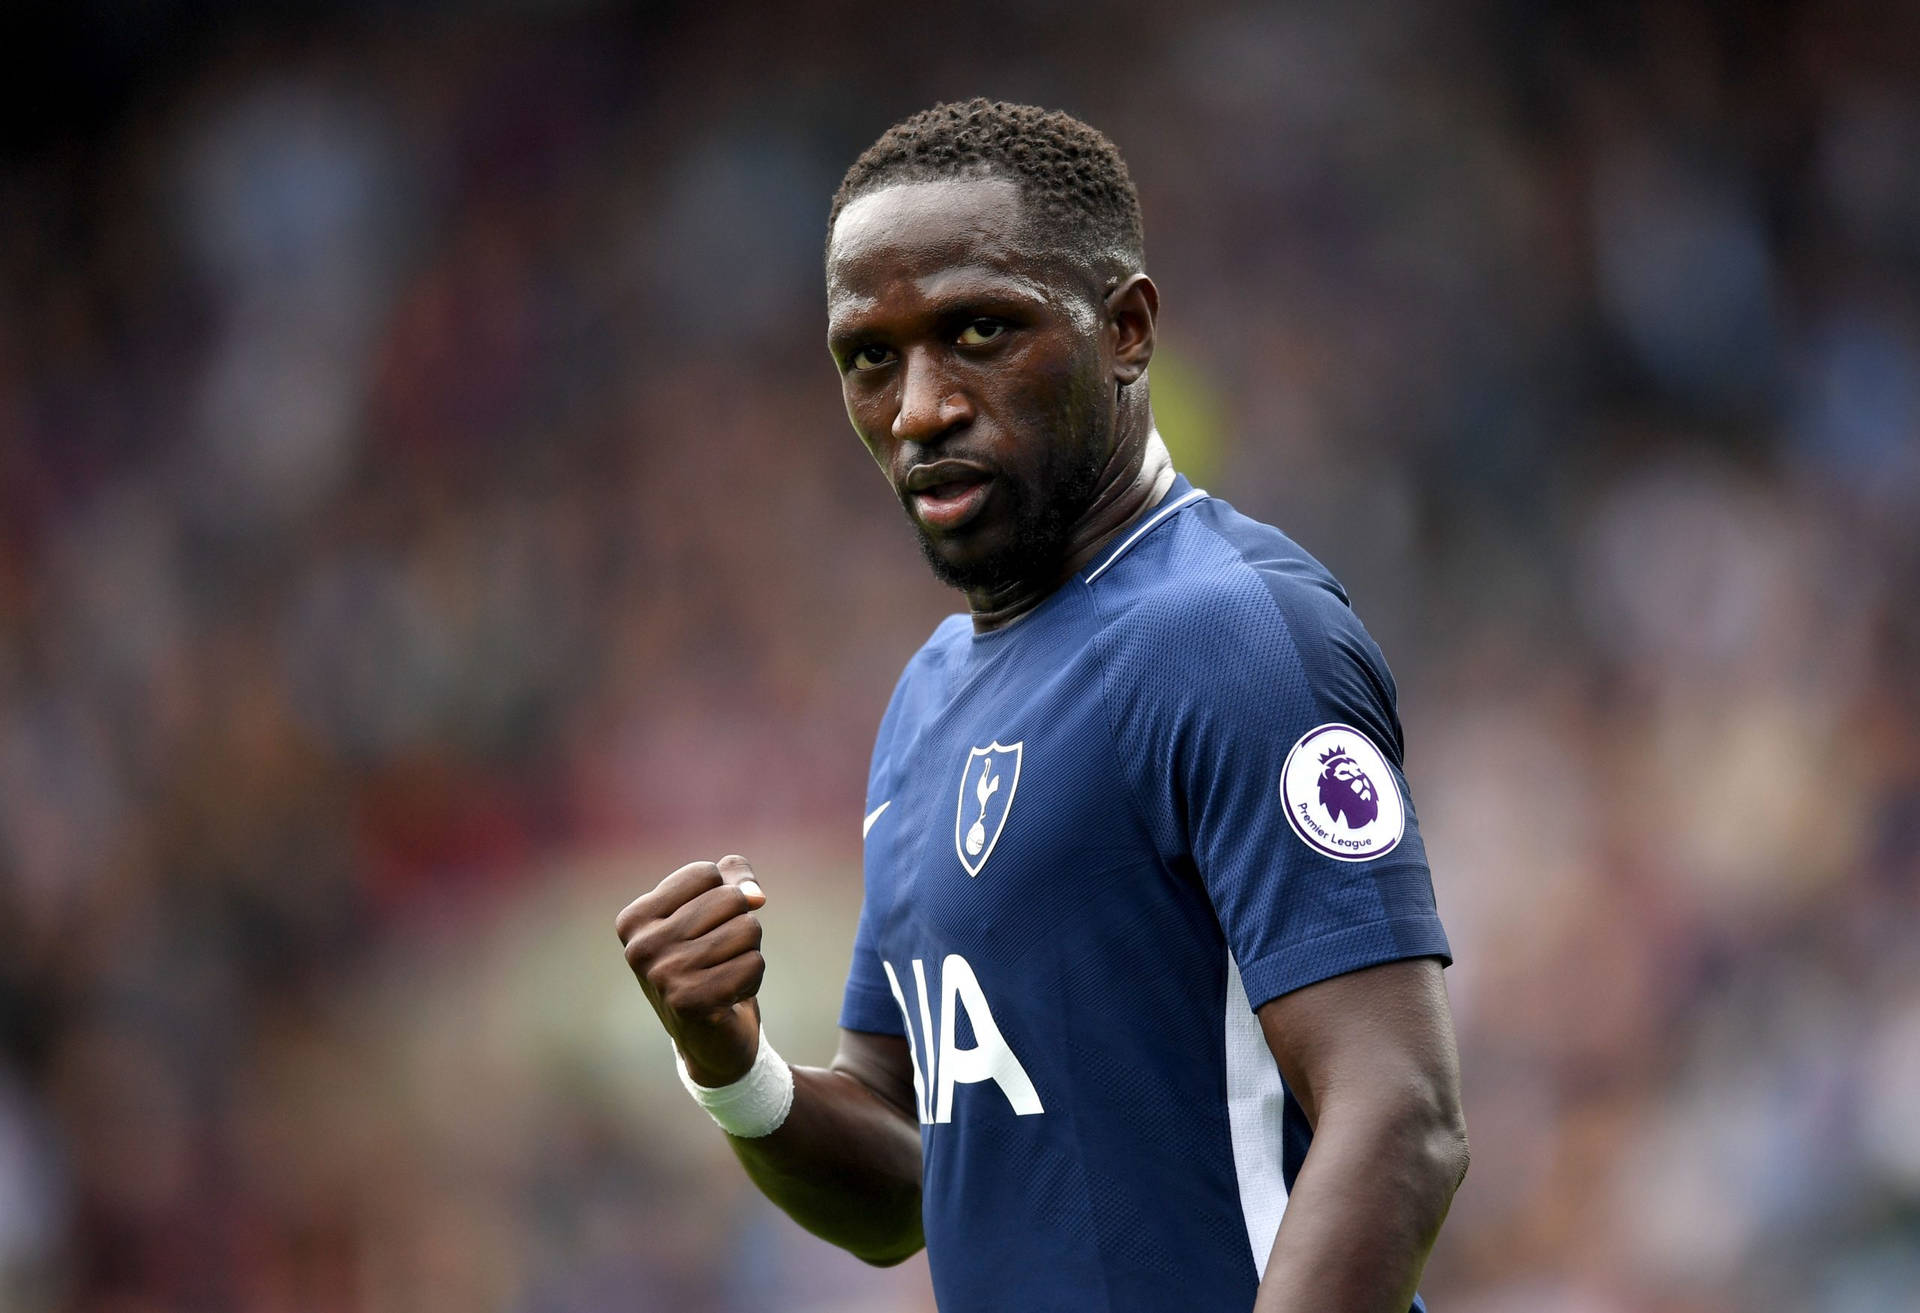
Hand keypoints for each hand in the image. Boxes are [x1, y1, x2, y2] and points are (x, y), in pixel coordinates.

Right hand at [616, 855, 768, 1086]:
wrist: (709, 1037)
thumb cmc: (711, 961)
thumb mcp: (716, 908)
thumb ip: (736, 878)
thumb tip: (755, 896)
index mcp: (635, 919)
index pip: (706, 873)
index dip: (723, 895)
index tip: (706, 928)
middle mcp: (640, 946)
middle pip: (730, 898)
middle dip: (741, 923)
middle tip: (720, 955)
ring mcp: (662, 975)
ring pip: (748, 929)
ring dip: (749, 952)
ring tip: (724, 974)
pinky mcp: (691, 1002)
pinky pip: (754, 963)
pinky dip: (753, 977)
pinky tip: (730, 996)